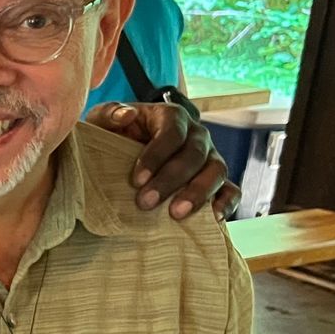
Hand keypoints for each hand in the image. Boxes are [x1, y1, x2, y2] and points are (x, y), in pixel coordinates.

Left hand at [89, 102, 239, 218]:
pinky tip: (213, 218)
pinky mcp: (216, 181)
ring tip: (177, 214)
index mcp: (171, 117)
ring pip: (216, 171)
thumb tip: (126, 115)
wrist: (125, 154)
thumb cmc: (116, 137)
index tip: (136, 180)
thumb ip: (109, 114)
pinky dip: (226, 203)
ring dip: (198, 193)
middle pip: (194, 154)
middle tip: (146, 202)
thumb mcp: (103, 121)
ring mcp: (210, 158)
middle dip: (171, 180)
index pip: (172, 132)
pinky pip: (231, 190)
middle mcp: (196, 135)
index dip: (156, 155)